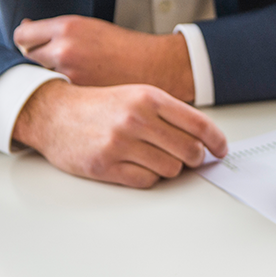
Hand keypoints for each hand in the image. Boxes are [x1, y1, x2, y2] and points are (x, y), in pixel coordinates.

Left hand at [13, 15, 194, 101]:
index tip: (34, 45)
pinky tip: (78, 88)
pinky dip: (63, 91)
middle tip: (56, 62)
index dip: (27, 40)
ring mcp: (69, 74)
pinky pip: (57, 92)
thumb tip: (26, 28)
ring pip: (40, 77)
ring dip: (48, 77)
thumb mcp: (90, 27)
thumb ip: (57, 30)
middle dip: (37, 59)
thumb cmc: (124, 46)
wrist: (155, 66)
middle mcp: (64, 49)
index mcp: (67, 27)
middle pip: (26, 57)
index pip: (22, 35)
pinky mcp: (78, 94)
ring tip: (71, 75)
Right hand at [13, 80, 227, 187]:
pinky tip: (138, 165)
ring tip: (154, 157)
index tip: (221, 150)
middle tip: (189, 157)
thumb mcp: (137, 95)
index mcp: (149, 98)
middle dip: (194, 158)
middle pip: (189, 151)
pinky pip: (147, 181)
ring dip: (169, 168)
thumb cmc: (100, 105)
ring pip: (171, 169)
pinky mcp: (106, 166)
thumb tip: (204, 139)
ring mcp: (120, 143)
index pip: (198, 124)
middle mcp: (137, 119)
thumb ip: (170, 114)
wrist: (54, 113)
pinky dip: (149, 177)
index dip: (216, 141)